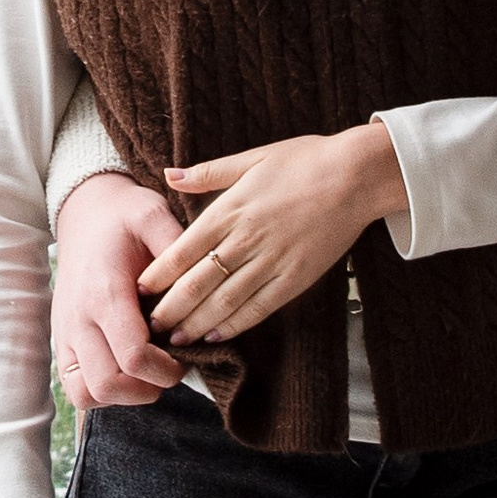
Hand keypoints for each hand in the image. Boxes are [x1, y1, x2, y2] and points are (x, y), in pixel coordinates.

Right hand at [52, 171, 185, 408]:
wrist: (84, 213)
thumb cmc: (124, 217)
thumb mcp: (153, 215)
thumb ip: (177, 246)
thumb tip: (206, 277)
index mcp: (104, 292)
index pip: (133, 355)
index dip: (165, 369)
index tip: (185, 356)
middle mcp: (79, 319)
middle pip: (108, 383)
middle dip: (147, 388)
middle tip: (170, 371)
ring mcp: (65, 333)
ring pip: (86, 393)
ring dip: (122, 396)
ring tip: (148, 375)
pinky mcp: (62, 342)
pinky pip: (74, 387)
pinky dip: (101, 392)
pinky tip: (127, 373)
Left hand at [138, 122, 406, 345]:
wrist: (357, 175)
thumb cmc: (304, 161)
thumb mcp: (252, 157)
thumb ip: (207, 173)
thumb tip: (166, 174)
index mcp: (231, 208)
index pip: (183, 248)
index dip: (158, 273)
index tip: (139, 290)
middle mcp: (247, 238)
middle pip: (198, 281)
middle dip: (171, 308)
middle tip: (150, 326)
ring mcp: (272, 261)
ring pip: (225, 300)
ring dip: (197, 323)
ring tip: (176, 340)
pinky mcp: (297, 277)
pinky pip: (260, 307)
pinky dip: (236, 324)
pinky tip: (217, 336)